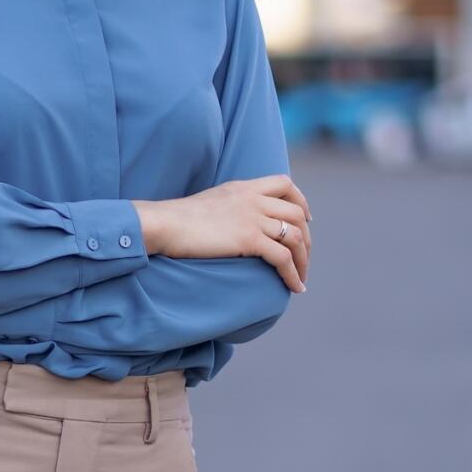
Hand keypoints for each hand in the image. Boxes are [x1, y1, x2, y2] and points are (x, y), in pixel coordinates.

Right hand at [133, 175, 310, 290]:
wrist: (164, 224)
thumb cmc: (177, 220)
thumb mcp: (210, 203)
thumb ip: (228, 206)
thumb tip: (231, 222)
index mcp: (243, 187)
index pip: (284, 184)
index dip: (301, 202)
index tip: (306, 219)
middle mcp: (253, 200)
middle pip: (296, 214)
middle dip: (307, 238)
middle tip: (304, 257)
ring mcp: (253, 218)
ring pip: (295, 237)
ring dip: (303, 260)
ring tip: (301, 278)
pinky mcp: (249, 239)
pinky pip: (283, 258)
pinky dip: (293, 274)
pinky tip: (295, 287)